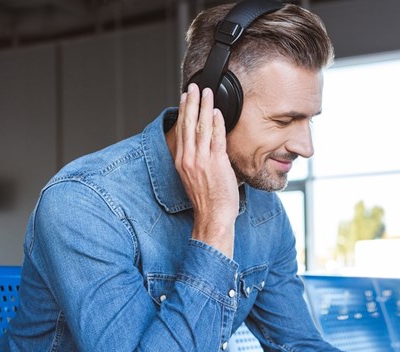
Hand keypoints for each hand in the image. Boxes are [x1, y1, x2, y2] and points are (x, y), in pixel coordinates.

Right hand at [172, 83, 237, 256]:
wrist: (212, 217)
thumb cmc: (207, 202)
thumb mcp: (194, 178)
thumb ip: (196, 161)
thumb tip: (202, 148)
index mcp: (182, 161)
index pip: (181, 130)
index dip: (183, 111)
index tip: (185, 98)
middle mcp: (189, 158)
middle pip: (188, 124)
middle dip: (191, 102)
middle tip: (194, 86)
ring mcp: (202, 160)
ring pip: (202, 127)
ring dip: (205, 107)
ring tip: (207, 92)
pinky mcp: (216, 163)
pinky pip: (216, 138)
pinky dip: (216, 123)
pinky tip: (217, 112)